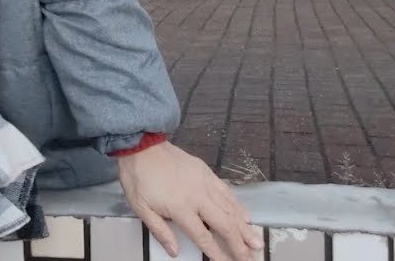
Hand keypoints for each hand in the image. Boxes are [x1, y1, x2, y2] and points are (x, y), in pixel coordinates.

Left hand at [117, 142, 262, 260]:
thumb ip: (159, 231)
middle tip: (250, 258)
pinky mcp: (206, 172)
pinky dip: (238, 206)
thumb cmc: (138, 177)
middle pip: (224, 225)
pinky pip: (227, 191)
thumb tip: (174, 251)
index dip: (218, 253)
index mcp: (180, 207)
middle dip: (239, 244)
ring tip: (255, 242)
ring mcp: (204, 183)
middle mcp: (197, 196)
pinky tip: (245, 216)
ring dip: (244, 228)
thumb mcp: (140, 207)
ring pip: (230, 208)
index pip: (203, 236)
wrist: (142, 145)